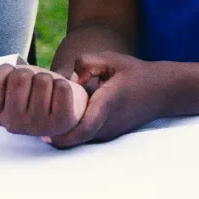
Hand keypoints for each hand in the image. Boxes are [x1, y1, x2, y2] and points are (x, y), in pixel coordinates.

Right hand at [0, 61, 89, 139]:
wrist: (59, 101)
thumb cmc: (28, 89)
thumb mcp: (1, 80)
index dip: (5, 70)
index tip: (12, 78)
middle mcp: (13, 125)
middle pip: (19, 78)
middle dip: (28, 74)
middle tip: (32, 85)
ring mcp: (38, 126)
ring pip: (42, 80)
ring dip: (46, 79)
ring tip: (46, 91)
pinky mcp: (63, 122)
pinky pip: (62, 88)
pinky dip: (62, 85)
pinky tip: (59, 96)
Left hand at [46, 52, 168, 148]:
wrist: (161, 91)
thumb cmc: (135, 73)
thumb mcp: (110, 59)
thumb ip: (85, 62)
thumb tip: (68, 78)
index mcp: (106, 105)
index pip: (80, 130)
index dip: (59, 135)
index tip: (42, 132)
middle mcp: (107, 124)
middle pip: (75, 139)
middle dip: (55, 135)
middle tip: (36, 125)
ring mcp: (109, 132)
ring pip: (80, 139)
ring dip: (64, 133)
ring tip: (47, 120)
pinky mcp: (109, 134)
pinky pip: (86, 136)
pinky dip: (73, 131)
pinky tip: (65, 118)